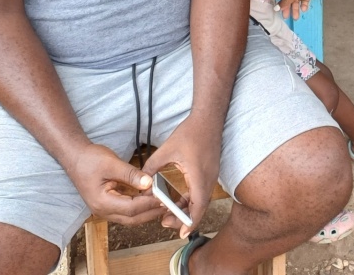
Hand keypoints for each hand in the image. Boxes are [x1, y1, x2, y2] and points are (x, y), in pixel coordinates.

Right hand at [64, 143, 163, 225]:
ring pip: (129, 217)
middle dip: (150, 212)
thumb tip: (149, 183)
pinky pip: (126, 210)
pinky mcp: (108, 204)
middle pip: (131, 218)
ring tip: (162, 201)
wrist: (75, 157)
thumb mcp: (111, 163)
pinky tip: (149, 198)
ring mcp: (104, 209)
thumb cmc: (90, 159)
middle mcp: (102, 210)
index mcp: (102, 202)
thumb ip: (130, 175)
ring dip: (145, 211)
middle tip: (168, 204)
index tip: (163, 197)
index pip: (131, 209)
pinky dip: (139, 206)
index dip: (149, 204)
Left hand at [141, 115, 220, 237]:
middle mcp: (208, 179)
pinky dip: (189, 199)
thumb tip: (142, 183)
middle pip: (199, 207)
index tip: (182, 233)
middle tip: (165, 224)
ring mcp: (211, 176)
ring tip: (167, 215)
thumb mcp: (167, 150)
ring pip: (200, 201)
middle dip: (183, 218)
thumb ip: (153, 167)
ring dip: (186, 209)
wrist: (208, 119)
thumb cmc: (190, 133)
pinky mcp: (209, 173)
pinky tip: (176, 200)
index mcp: (199, 176)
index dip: (191, 221)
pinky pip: (200, 192)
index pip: (198, 205)